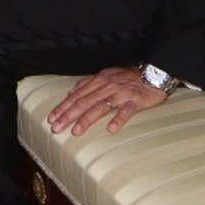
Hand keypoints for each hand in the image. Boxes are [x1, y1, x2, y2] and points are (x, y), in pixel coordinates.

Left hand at [47, 66, 168, 135]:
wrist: (152, 73)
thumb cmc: (127, 77)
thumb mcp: (105, 76)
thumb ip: (88, 84)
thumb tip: (71, 93)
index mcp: (98, 81)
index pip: (76, 96)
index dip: (63, 107)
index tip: (51, 118)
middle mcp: (106, 87)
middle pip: (84, 102)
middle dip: (68, 115)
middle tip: (56, 128)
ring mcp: (120, 94)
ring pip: (100, 107)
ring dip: (86, 119)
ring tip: (76, 131)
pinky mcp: (135, 101)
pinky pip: (126, 111)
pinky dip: (118, 119)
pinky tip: (111, 129)